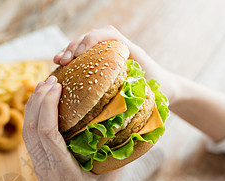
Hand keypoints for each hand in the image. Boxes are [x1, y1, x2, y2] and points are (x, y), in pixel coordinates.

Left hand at [22, 75, 120, 180]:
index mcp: (62, 169)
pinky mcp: (37, 168)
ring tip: (42, 87)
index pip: (47, 133)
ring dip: (31, 108)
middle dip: (37, 100)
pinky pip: (29, 140)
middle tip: (50, 79)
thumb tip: (132, 128)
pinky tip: (39, 109)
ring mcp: (38, 167)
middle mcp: (45, 166)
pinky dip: (31, 120)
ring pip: (27, 133)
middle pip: (31, 128)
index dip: (47, 106)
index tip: (56, 86)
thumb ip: (118, 155)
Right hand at [54, 25, 178, 103]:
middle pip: (91, 37)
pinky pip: (84, 58)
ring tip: (57, 62)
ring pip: (84, 46)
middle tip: (63, 60)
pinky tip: (60, 70)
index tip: (81, 54)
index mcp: (129, 49)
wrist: (167, 88)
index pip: (108, 34)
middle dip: (74, 46)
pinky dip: (71, 62)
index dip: (91, 40)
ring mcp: (108, 55)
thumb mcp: (151, 89)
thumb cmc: (160, 90)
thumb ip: (137, 90)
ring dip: (69, 52)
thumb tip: (116, 101)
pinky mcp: (101, 64)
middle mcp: (117, 48)